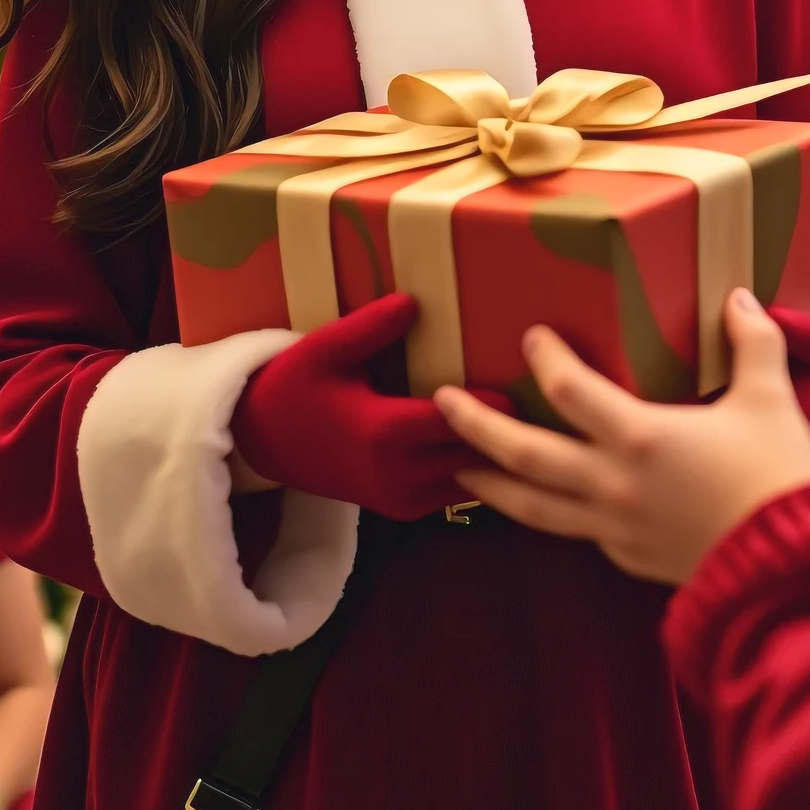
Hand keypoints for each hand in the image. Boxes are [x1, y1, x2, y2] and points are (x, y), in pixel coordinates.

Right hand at [232, 292, 510, 522]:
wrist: (261, 443)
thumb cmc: (294, 388)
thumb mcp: (324, 349)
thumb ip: (370, 327)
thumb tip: (415, 301)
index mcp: (381, 433)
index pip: (453, 419)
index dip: (493, 401)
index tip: (529, 378)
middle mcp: (396, 473)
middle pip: (470, 452)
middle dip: (507, 429)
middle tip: (548, 400)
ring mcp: (400, 498)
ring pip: (468, 478)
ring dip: (496, 452)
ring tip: (536, 422)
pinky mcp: (401, 508)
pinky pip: (453, 491)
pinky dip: (476, 468)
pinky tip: (500, 441)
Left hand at [434, 290, 809, 586]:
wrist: (794, 572)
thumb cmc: (780, 479)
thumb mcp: (770, 399)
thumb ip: (752, 343)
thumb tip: (738, 298)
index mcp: (642, 438)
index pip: (570, 390)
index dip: (546, 359)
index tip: (532, 338)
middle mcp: (614, 485)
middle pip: (527, 454)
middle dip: (478, 427)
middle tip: (440, 402)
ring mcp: (616, 528)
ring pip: (535, 506)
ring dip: (492, 483)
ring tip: (458, 469)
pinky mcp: (629, 558)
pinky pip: (576, 531)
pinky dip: (547, 514)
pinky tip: (541, 504)